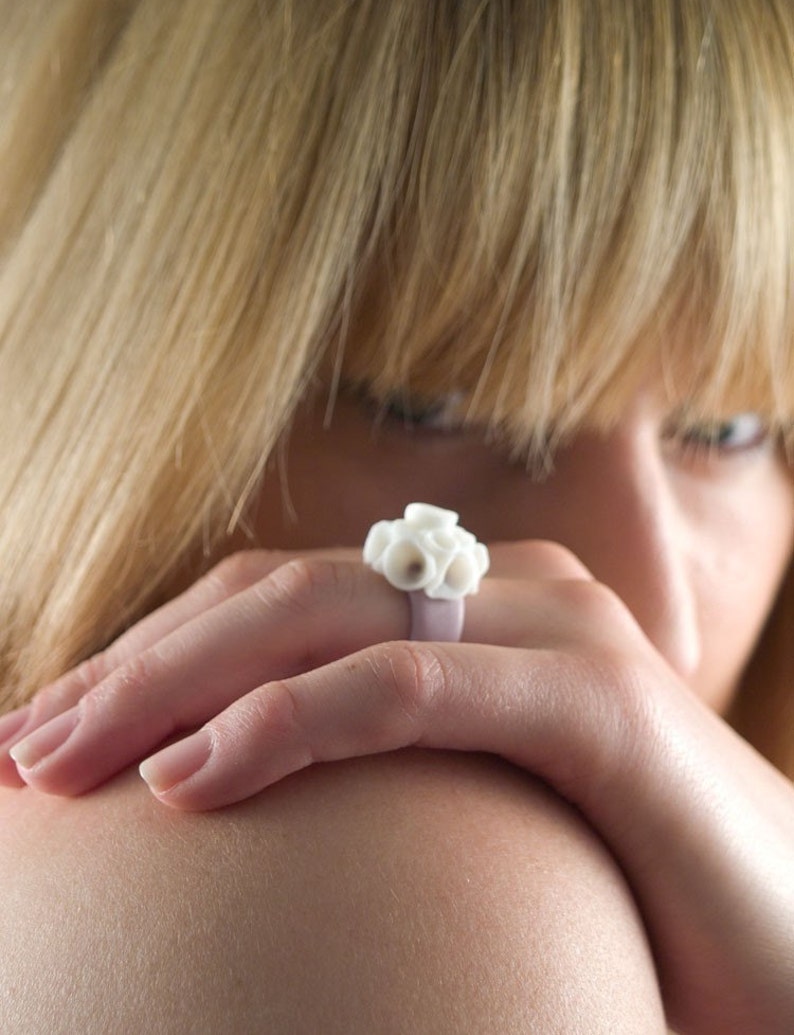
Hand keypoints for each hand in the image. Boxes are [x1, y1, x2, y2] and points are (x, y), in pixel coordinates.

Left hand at [1, 545, 792, 1032]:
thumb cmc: (627, 899)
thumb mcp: (466, 826)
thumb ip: (371, 788)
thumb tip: (213, 809)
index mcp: (473, 614)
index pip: (282, 603)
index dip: (158, 656)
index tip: (56, 733)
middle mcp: (508, 594)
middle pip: (280, 594)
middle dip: (141, 663)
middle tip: (27, 746)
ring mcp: (554, 632)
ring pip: (327, 617)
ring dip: (180, 682)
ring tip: (65, 762)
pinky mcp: (597, 703)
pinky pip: (411, 687)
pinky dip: (290, 723)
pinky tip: (188, 781)